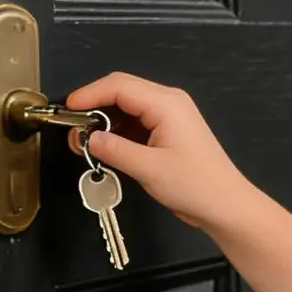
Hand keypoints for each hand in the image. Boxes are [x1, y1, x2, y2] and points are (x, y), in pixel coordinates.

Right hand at [66, 73, 252, 233]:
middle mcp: (169, 103)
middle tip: (72, 130)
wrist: (225, 206)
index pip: (119, 86)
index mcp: (167, 103)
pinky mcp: (169, 132)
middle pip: (122, 91)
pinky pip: (136, 123)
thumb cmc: (195, 185)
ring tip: (84, 142)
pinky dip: (118, 132)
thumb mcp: (148, 168)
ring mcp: (170, 117)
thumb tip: (86, 137)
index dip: (89, 94)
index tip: (66, 110)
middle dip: (94, 106)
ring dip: (105, 121)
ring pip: (127, 108)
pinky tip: (105, 147)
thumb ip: (113, 149)